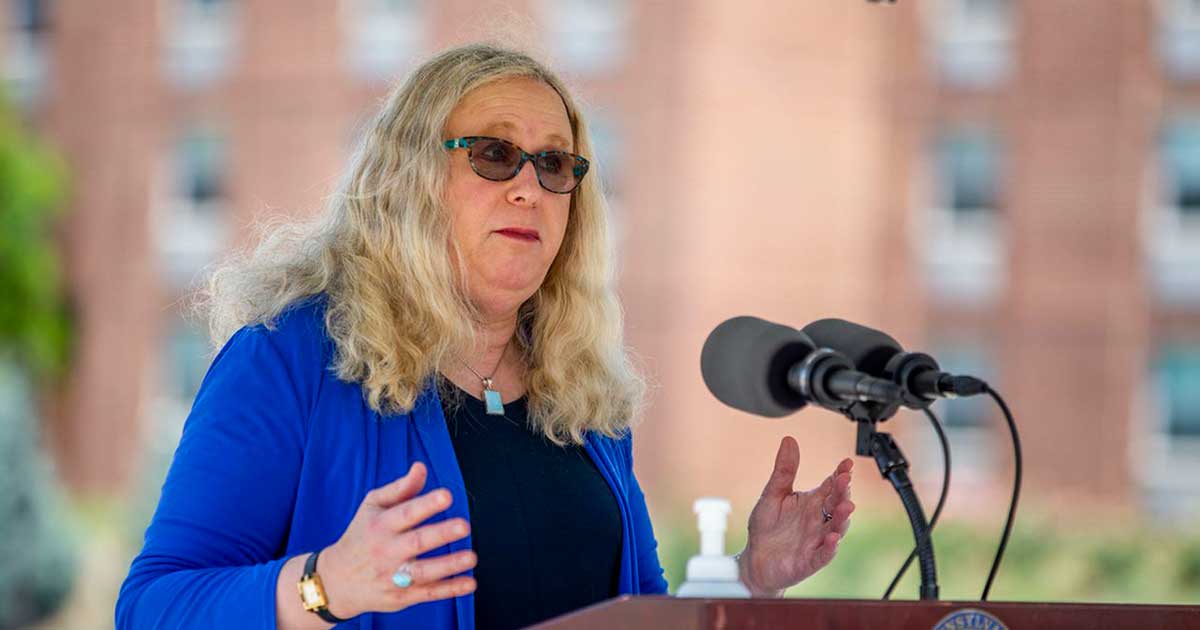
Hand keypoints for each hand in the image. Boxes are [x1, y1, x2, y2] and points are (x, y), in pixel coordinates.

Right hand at [318, 462, 476, 618]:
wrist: (336, 580)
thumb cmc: (362, 534)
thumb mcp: (373, 507)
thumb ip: (400, 488)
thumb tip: (421, 467)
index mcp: (381, 525)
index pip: (405, 513)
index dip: (426, 504)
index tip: (447, 495)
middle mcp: (387, 551)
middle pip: (416, 543)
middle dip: (441, 534)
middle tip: (464, 525)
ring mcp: (394, 576)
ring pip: (424, 572)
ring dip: (449, 565)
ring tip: (471, 556)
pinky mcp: (401, 597)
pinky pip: (428, 594)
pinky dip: (450, 589)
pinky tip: (470, 582)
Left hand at [737, 436, 853, 596]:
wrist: (755, 559)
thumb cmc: (767, 527)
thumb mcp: (773, 494)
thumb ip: (784, 470)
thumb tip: (789, 440)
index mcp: (812, 502)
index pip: (831, 486)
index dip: (840, 474)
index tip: (847, 463)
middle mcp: (818, 520)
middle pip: (836, 504)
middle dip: (842, 492)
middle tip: (844, 479)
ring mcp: (816, 540)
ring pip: (836, 528)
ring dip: (842, 518)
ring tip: (846, 506)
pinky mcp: (810, 560)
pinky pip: (823, 554)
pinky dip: (830, 547)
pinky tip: (832, 538)